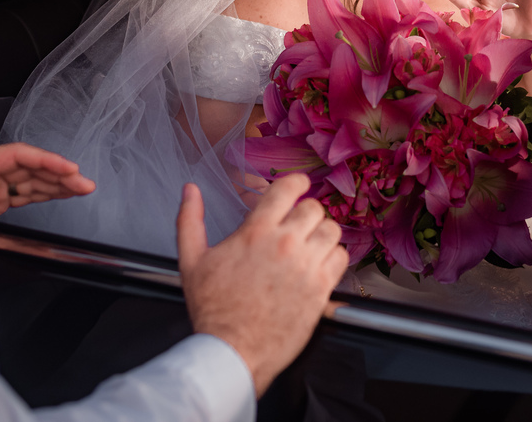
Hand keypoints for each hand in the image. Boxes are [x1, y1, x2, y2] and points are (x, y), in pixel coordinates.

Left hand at [0, 143, 94, 270]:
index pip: (17, 156)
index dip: (45, 160)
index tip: (68, 168)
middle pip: (29, 167)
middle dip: (59, 174)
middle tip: (83, 183)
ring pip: (31, 180)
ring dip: (57, 184)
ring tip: (81, 188)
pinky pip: (24, 194)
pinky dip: (45, 194)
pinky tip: (60, 195)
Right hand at [176, 173, 347, 397]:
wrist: (232, 350)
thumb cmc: (212, 308)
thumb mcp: (191, 260)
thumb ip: (190, 220)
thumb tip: (190, 190)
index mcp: (255, 231)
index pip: (288, 188)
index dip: (297, 182)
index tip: (299, 185)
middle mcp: (285, 243)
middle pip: (313, 208)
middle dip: (306, 213)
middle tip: (299, 224)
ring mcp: (306, 266)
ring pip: (331, 230)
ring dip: (322, 234)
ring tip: (310, 244)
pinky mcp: (321, 289)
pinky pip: (341, 258)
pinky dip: (334, 257)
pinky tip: (319, 264)